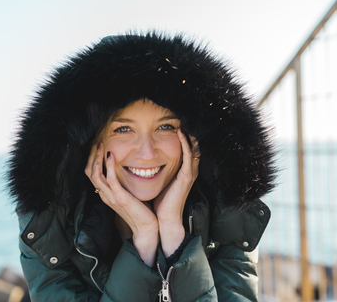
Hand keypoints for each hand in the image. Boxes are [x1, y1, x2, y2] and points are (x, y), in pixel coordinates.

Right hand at [85, 142, 158, 265]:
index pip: (91, 174)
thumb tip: (124, 170)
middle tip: (96, 141)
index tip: (97, 146)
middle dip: (91, 155)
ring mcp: (111, 197)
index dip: (91, 159)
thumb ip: (122, 184)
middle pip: (89, 172)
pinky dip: (109, 165)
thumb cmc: (140, 211)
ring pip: (95, 174)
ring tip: (100, 144)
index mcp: (106, 194)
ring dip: (97, 157)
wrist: (146, 228)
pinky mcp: (120, 198)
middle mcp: (105, 195)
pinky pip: (110, 179)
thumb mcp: (127, 195)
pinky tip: (111, 155)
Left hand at [153, 129, 199, 255]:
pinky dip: (185, 142)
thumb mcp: (159, 182)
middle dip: (187, 132)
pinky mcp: (186, 176)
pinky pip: (188, 155)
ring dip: (187, 134)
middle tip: (181, 117)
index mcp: (182, 171)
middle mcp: (188, 170)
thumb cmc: (160, 202)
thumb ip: (157, 171)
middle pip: (192, 145)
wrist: (164, 219)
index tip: (175, 123)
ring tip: (182, 120)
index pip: (186, 148)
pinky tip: (180, 132)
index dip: (183, 136)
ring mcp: (189, 172)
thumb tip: (144, 161)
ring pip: (192, 147)